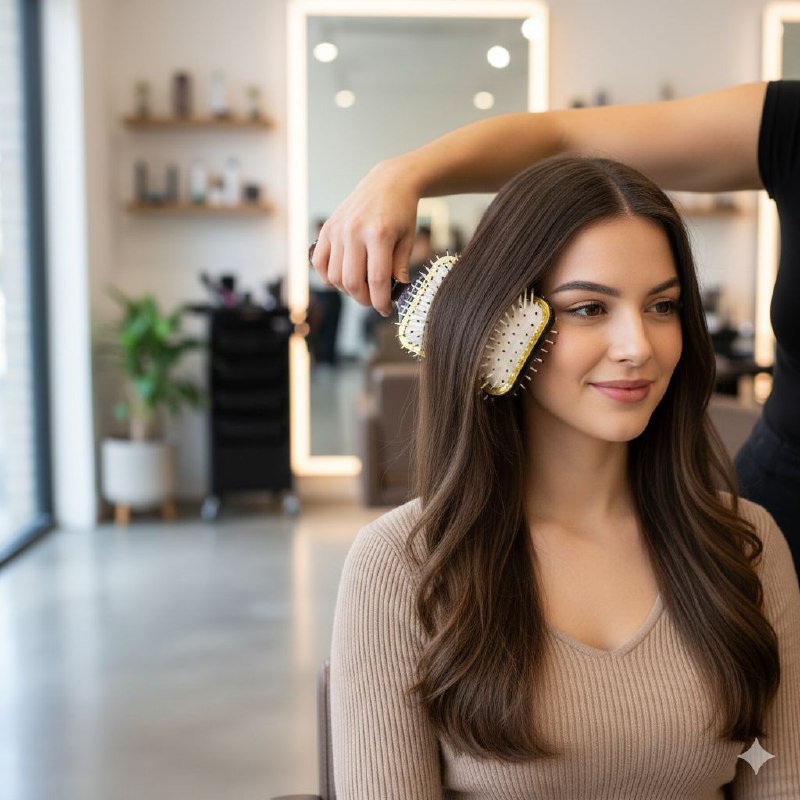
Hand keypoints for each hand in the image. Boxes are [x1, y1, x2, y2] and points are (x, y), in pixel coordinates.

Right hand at [310, 159, 419, 316]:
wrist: (388, 182)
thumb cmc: (402, 212)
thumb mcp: (408, 239)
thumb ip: (400, 266)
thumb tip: (396, 291)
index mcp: (379, 234)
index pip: (377, 280)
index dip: (381, 301)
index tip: (386, 310)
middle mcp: (354, 232)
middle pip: (353, 282)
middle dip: (364, 299)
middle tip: (373, 301)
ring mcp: (338, 230)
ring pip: (334, 276)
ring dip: (347, 290)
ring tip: (361, 287)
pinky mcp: (327, 229)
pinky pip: (319, 262)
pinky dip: (328, 276)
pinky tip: (342, 276)